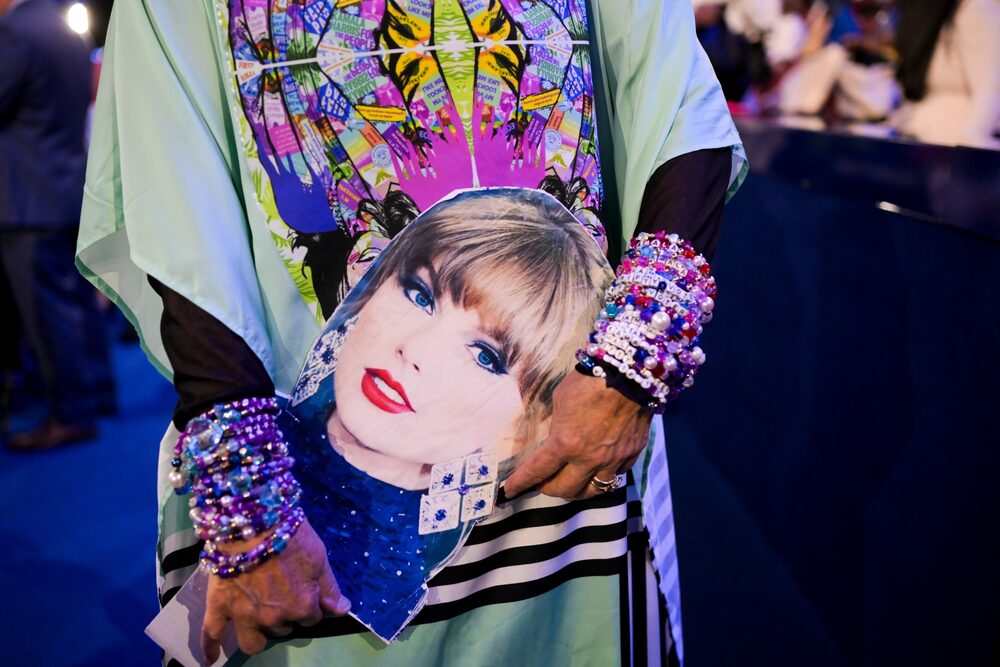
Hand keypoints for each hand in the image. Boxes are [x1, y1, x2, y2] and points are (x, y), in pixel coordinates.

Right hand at [201, 516, 350, 661]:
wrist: (255, 520)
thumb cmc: (291, 535)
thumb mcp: (319, 558)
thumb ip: (330, 588)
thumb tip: (342, 610)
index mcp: (302, 607)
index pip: (312, 619)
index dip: (310, 604)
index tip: (305, 589)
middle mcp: (274, 618)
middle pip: (283, 629)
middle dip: (286, 616)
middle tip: (282, 596)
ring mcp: (244, 615)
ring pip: (253, 642)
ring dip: (260, 634)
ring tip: (260, 622)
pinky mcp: (219, 606)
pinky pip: (210, 634)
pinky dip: (209, 648)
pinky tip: (210, 659)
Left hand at [504, 372, 652, 498]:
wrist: (629, 375)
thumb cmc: (589, 381)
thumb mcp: (561, 399)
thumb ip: (557, 423)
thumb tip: (556, 435)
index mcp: (565, 443)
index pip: (537, 471)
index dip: (521, 482)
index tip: (509, 490)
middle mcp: (588, 458)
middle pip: (564, 489)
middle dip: (549, 488)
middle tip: (544, 482)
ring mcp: (612, 460)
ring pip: (592, 491)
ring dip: (577, 489)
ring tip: (571, 482)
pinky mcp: (631, 455)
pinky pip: (616, 475)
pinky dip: (604, 474)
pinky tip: (599, 466)